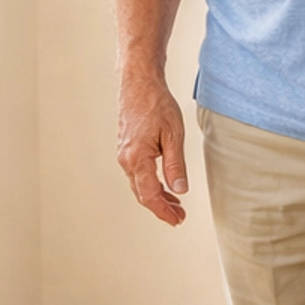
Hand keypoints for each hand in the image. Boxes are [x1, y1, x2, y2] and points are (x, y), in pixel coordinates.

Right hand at [117, 76, 189, 223]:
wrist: (139, 83)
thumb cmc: (156, 104)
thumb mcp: (174, 135)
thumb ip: (176, 165)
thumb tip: (180, 190)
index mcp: (137, 158)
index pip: (150, 195)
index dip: (164, 211)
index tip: (177, 220)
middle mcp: (126, 159)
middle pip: (142, 194)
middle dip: (161, 208)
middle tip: (179, 217)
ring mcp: (124, 154)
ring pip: (139, 184)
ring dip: (157, 197)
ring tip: (175, 205)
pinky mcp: (126, 149)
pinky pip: (137, 174)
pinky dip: (151, 184)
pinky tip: (164, 186)